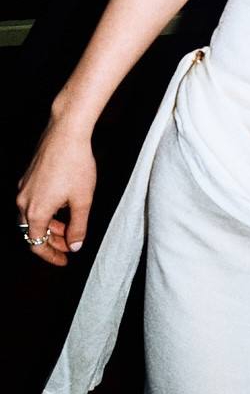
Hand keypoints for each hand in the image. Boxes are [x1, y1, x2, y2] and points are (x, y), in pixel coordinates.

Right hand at [16, 119, 96, 267]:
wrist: (66, 133)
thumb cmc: (76, 164)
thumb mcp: (83, 200)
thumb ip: (78, 227)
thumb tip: (75, 245)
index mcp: (35, 211)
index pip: (36, 244)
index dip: (51, 256)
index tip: (64, 260)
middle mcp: (23, 202)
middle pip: (32, 231)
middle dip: (51, 241)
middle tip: (69, 246)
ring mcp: (23, 188)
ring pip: (32, 216)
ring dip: (49, 226)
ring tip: (70, 227)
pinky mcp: (27, 177)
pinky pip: (33, 202)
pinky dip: (46, 211)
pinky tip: (62, 207)